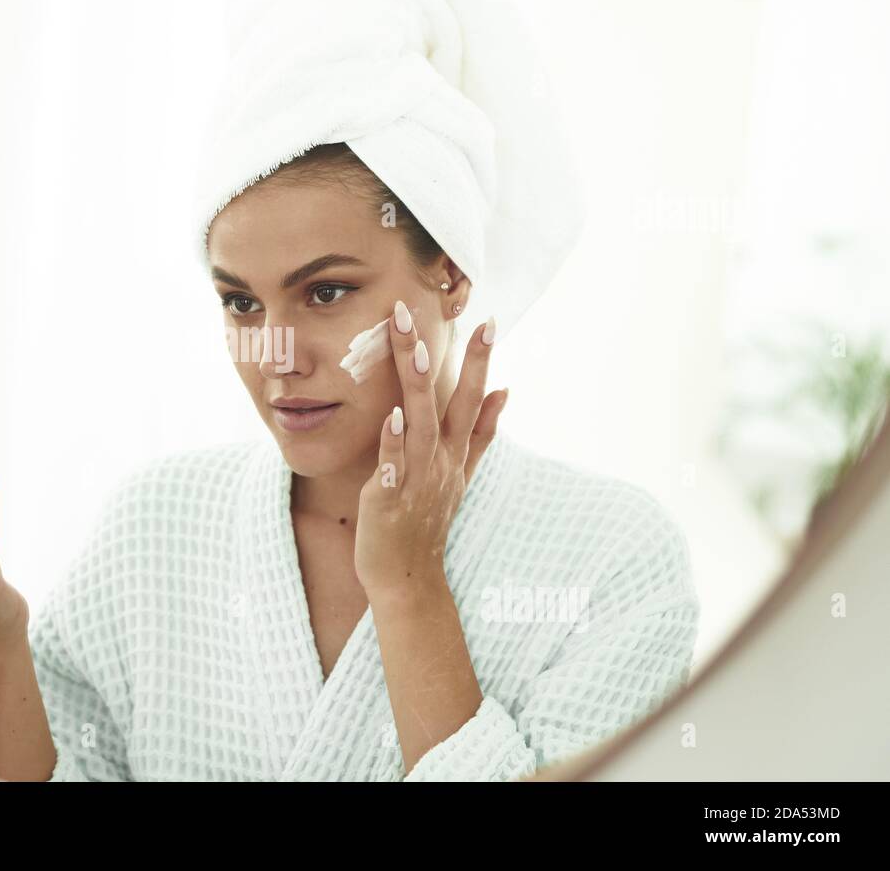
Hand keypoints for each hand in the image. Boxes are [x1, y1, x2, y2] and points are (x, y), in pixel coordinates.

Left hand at [354, 300, 507, 598]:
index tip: (489, 321)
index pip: (474, 398)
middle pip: (451, 404)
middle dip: (455, 363)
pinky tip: (390, 418)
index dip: (482, 361)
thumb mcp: (461, 472)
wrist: (408, 576)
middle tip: (455, 318)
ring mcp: (418, 480)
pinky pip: (392, 469)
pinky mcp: (390, 499)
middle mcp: (442, 461)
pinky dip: (393, 445)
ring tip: (413, 350)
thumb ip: (482, 432)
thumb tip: (505, 391)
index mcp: (455, 452)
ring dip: (417, 389)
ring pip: (421, 427)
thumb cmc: (425, 519)